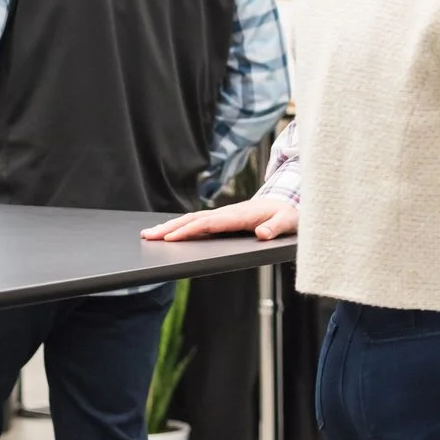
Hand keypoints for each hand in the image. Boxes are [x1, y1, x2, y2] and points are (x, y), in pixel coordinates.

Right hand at [143, 196, 296, 241]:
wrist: (291, 201)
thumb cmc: (289, 213)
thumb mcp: (288, 222)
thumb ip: (276, 228)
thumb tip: (263, 234)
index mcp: (240, 215)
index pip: (209, 223)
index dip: (189, 230)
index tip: (170, 238)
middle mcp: (228, 212)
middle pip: (194, 219)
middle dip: (170, 228)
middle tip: (148, 237)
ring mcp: (224, 214)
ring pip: (193, 219)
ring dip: (171, 226)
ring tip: (150, 234)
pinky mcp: (224, 218)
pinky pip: (199, 221)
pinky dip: (181, 225)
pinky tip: (169, 232)